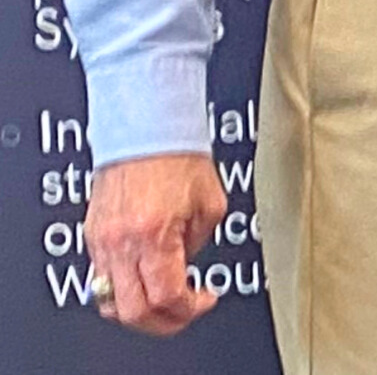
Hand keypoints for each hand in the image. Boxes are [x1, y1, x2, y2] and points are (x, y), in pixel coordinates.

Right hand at [85, 153, 224, 334]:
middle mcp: (121, 242)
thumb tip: (185, 266)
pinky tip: (146, 275)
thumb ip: (198, 243)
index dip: (189, 309)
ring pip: (110, 300)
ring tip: (166, 296)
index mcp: (154, 234)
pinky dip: (123, 287)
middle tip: (185, 310)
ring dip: (140, 308)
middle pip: (133, 311)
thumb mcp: (210, 204)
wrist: (147, 128)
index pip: (165, 297)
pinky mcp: (93, 234)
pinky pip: (102, 277)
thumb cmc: (180, 156)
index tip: (205, 299)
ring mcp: (102, 240)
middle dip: (163, 320)